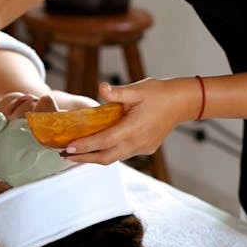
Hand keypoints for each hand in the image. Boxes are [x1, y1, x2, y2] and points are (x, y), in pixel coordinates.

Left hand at [62, 77, 197, 164]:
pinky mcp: (146, 148)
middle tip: (64, 156)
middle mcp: (137, 142)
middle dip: (84, 158)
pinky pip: (123, 153)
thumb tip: (101, 88)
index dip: (85, 145)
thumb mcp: (138, 89)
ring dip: (95, 157)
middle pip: (106, 157)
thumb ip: (118, 93)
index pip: (104, 141)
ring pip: (115, 157)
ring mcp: (142, 147)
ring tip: (77, 153)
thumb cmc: (159, 93)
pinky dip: (109, 152)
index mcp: (133, 128)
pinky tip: (99, 146)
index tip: (68, 147)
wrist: (182, 103)